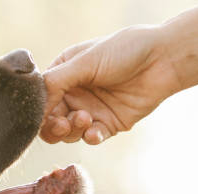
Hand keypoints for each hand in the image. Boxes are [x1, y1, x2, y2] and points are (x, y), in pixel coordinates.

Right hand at [40, 25, 181, 144]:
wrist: (164, 59)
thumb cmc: (124, 51)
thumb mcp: (83, 62)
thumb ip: (55, 82)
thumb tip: (32, 105)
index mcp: (64, 75)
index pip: (40, 99)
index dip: (38, 110)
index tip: (40, 116)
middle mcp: (74, 94)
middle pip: (49, 121)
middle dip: (53, 126)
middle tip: (62, 124)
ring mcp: (90, 110)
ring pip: (67, 133)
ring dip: (72, 130)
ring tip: (85, 119)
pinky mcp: (108, 125)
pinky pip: (91, 138)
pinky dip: (90, 137)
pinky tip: (94, 132)